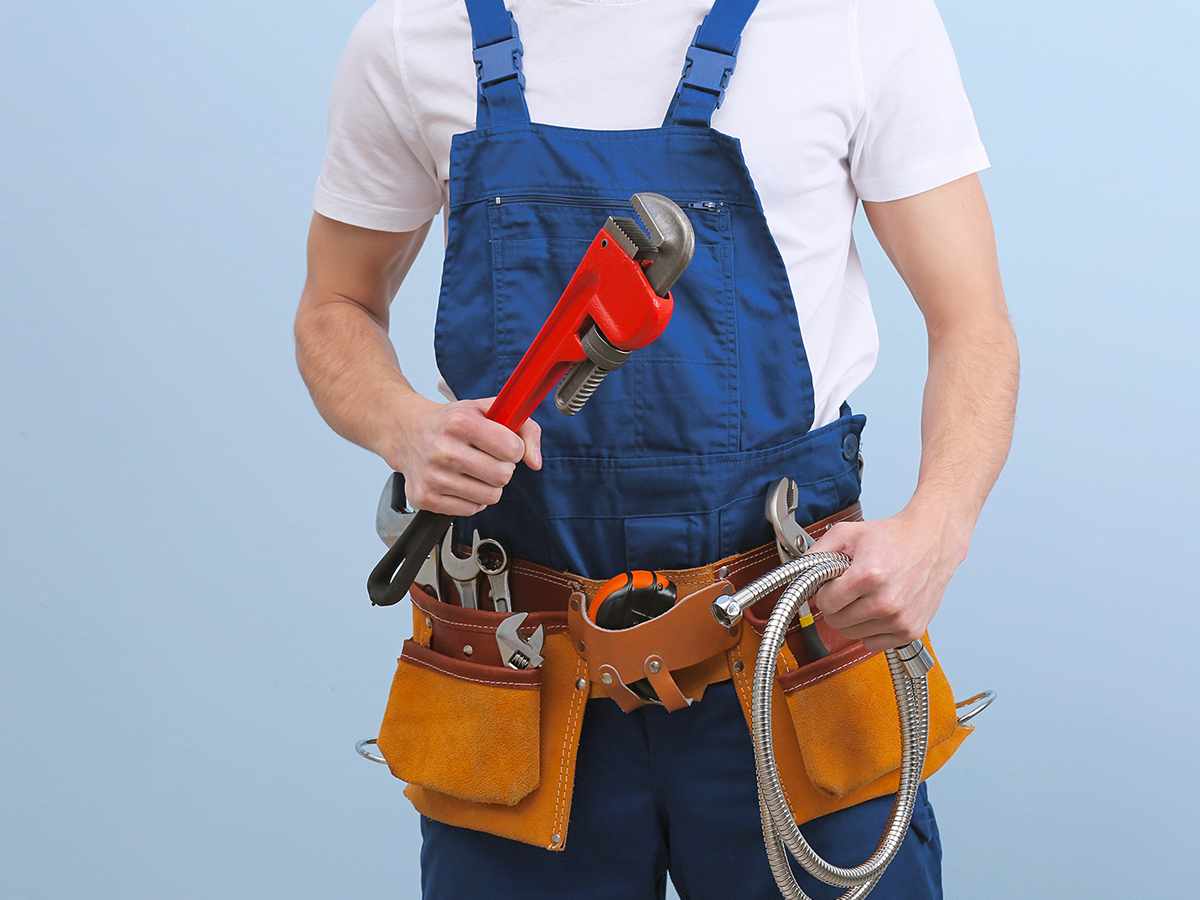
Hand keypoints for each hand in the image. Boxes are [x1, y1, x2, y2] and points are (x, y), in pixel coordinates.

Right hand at [378, 394, 541, 516]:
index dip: (513, 448)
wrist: (407, 432)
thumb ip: (524, 428)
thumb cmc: (450, 421)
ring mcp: (433, 477)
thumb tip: (535, 461)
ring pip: (490, 496)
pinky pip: (471, 509)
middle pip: (503, 476)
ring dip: (489, 485)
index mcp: (460, 422)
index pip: (512, 449)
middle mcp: (443, 450)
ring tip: (474, 470)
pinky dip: (472, 498)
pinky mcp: (426, 498)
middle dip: (503, 467)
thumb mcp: (488, 410)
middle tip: (488, 458)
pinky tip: (461, 482)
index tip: (503, 444)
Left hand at [808, 507, 967, 651]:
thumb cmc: (893, 537)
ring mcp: (900, 619)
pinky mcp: (911, 630)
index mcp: (869, 576)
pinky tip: (877, 609)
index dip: (824, 593)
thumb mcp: (848, 533)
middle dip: (836, 606)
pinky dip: (869, 630)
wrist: (932, 541)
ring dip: (852, 619)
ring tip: (866, 596)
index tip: (831, 585)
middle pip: (836, 621)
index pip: (826, 603)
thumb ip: (817, 552)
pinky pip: (872, 644)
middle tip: (849, 589)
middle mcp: (886, 601)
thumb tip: (798, 572)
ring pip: (852, 634)